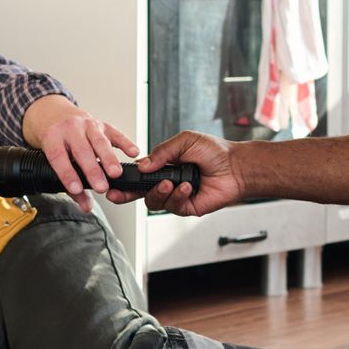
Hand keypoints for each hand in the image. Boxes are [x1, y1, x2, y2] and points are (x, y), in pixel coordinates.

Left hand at [22, 95, 140, 213]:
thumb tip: (86, 206)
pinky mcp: (103, 125)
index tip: (77, 189)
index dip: (68, 175)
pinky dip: (126, 143)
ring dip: (109, 159)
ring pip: (99, 142)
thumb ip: (71, 186)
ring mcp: (88, 125)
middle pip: (82, 150)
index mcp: (53, 137)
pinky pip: (116, 134)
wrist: (56, 115)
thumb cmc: (57, 141)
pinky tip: (133, 153)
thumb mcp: (55, 160)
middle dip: (93, 170)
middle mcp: (70, 128)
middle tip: (101, 187)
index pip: (59, 157)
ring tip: (116, 173)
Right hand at [115, 131, 245, 216]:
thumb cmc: (214, 151)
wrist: (235, 166)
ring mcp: (176, 196)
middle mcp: (167, 183)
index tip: (113, 181)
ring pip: (153, 201)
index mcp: (164, 166)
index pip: (139, 175)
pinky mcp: (186, 207)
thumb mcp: (184, 141)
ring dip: (158, 192)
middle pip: (140, 193)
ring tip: (170, 183)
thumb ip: (162, 152)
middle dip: (126, 194)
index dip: (125, 179)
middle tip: (118, 194)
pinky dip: (177, 196)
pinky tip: (187, 187)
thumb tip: (142, 165)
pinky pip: (173, 206)